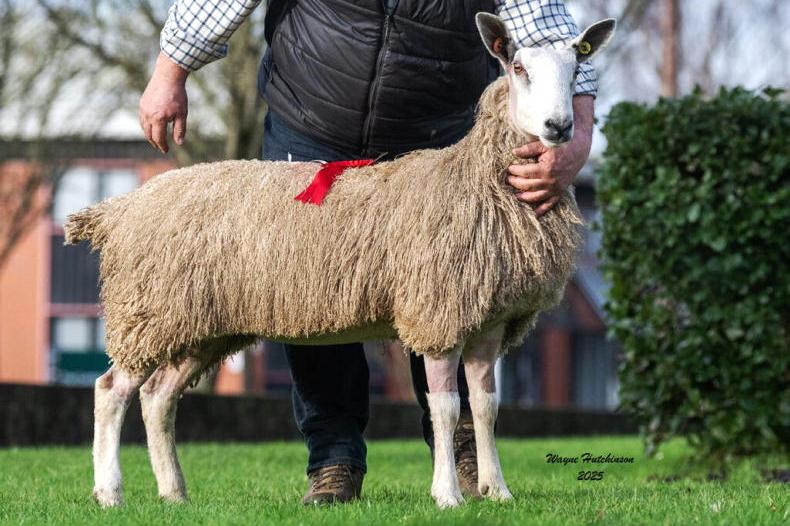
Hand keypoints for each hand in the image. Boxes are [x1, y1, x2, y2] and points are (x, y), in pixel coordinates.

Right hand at [139, 53, 188, 152]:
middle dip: (155, 143)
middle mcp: (148, 115)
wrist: (168, 77)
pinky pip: (142, 119)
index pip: (158, 138)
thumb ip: (180, 130)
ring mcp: (143, 109)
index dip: (162, 146)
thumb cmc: (178, 95)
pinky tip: (152, 128)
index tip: (166, 150)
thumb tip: (179, 143)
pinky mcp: (142, 103)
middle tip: (161, 148)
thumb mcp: (182, 114)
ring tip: (156, 140)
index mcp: (159, 118)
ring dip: (149, 135)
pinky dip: (146, 126)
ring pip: (143, 127)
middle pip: (149, 134)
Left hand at [507, 96, 593, 215]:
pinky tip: (533, 214)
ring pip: (536, 197)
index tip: (509, 169)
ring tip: (515, 195)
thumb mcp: (544, 144)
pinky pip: (550, 204)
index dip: (514, 171)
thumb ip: (528, 149)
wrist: (578, 150)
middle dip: (515, 183)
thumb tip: (514, 152)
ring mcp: (556, 188)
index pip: (524, 172)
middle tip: (507, 180)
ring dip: (524, 197)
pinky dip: (541, 210)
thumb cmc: (560, 146)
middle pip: (527, 186)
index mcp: (546, 169)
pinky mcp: (560, 192)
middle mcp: (551, 181)